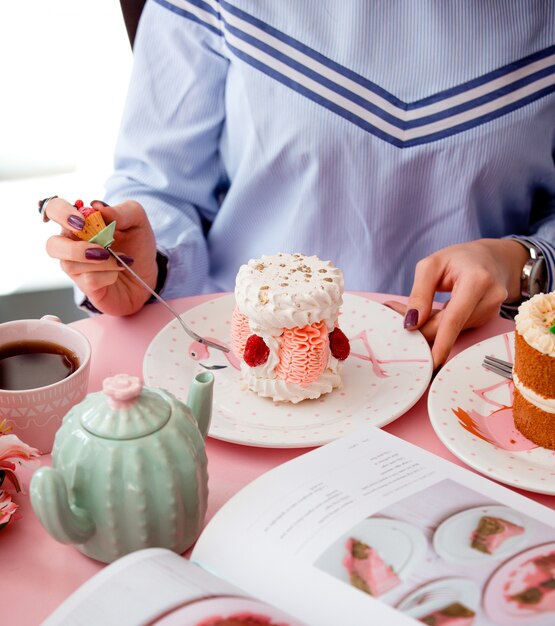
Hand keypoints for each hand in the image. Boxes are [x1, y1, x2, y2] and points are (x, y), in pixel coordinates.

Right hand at [44, 197, 157, 314]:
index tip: (82, 221)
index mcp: (79, 222)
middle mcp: (71, 243)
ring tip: (120, 259)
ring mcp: (75, 266)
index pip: (54, 209)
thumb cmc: (136, 244)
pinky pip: (89, 280)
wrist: (147, 274)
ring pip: (71, 265)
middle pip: (51, 245)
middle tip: (101, 249)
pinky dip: (109, 275)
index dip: (61, 213)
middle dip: (74, 248)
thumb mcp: (137, 221)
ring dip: (102, 262)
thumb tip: (97, 206)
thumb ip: (122, 211)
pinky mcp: (85, 285)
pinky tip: (118, 272)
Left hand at [385, 238, 527, 368]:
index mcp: (478, 281)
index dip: (441, 342)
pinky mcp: (486, 320)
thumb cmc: (460, 258)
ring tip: (414, 308)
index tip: (430, 361)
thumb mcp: (432, 264)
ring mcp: (490, 312)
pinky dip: (441, 325)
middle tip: (394, 311)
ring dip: (430, 325)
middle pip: (450, 328)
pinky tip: (430, 313)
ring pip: (452, 330)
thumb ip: (420, 293)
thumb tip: (411, 323)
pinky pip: (457, 328)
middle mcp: (490, 299)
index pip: (455, 318)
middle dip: (422, 328)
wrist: (494, 259)